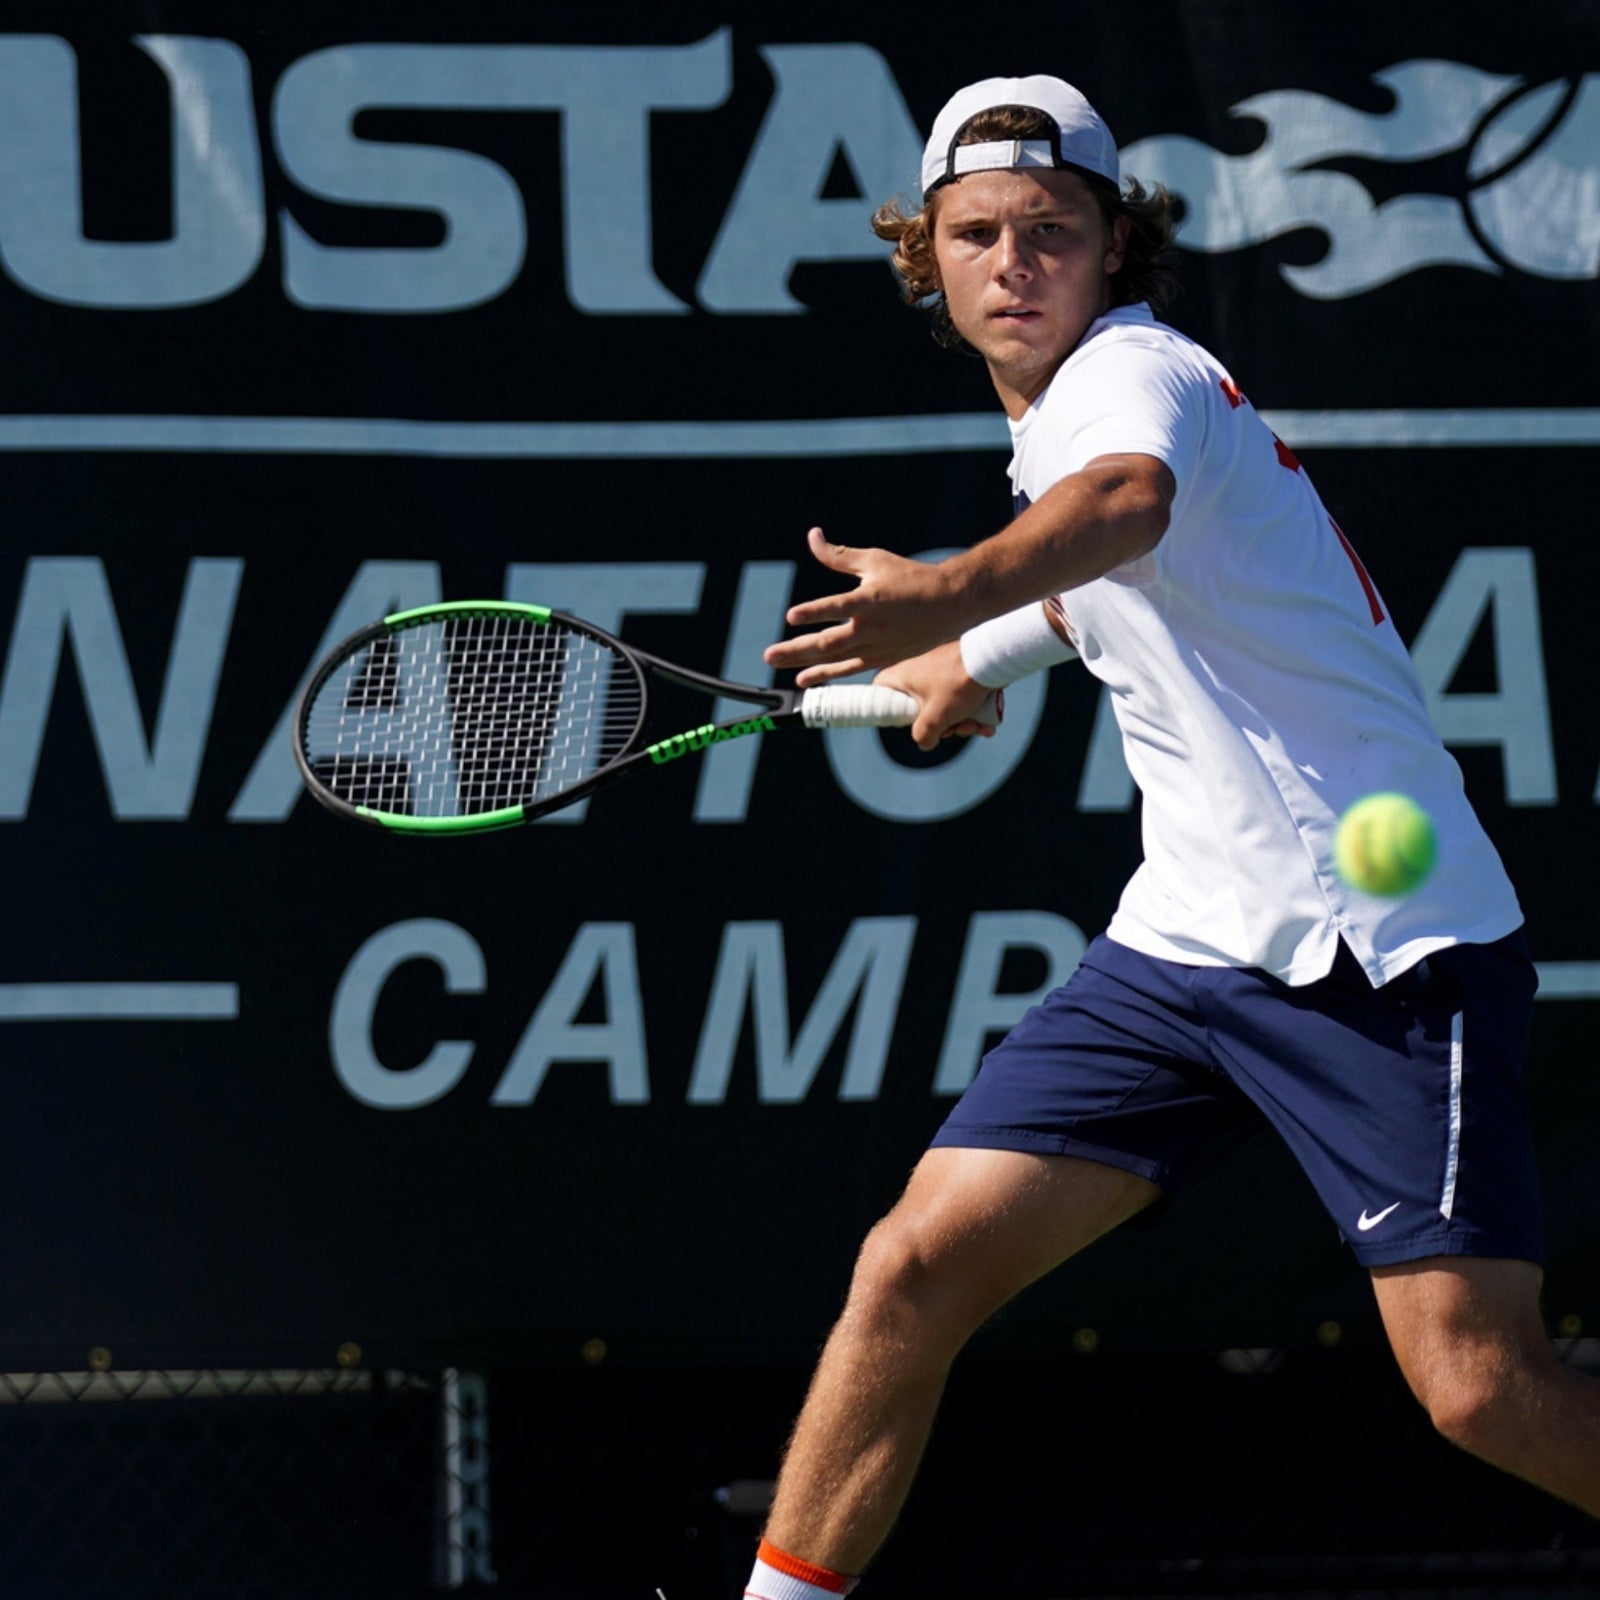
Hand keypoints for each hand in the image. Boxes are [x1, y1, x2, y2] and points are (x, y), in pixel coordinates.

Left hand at [763, 528, 966, 686]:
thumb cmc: (910, 578)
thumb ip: (839, 555)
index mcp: (870, 600)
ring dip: (802, 663)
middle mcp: (871, 628)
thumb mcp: (875, 560)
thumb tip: (813, 535)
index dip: (814, 611)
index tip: (791, 616)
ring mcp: (876, 647)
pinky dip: (825, 674)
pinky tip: (803, 678)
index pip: (837, 607)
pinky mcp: (881, 659)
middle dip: (795, 649)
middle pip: (828, 643)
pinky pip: (848, 670)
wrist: (949, 604)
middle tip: (768, 655)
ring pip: (833, 659)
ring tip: (774, 661)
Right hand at [876, 641, 1000, 751]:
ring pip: (941, 706)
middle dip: (940, 727)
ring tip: (977, 726)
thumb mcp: (935, 717)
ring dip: (960, 723)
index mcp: (902, 676)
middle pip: (917, 708)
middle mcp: (916, 671)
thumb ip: (923, 735)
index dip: (886, 710)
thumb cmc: (957, 684)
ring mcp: (938, 671)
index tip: (904, 721)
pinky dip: (970, 712)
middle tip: (954, 730)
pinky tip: (986, 724)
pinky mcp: (957, 672)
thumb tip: (925, 742)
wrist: (992, 660)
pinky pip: (957, 698)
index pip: (879, 691)